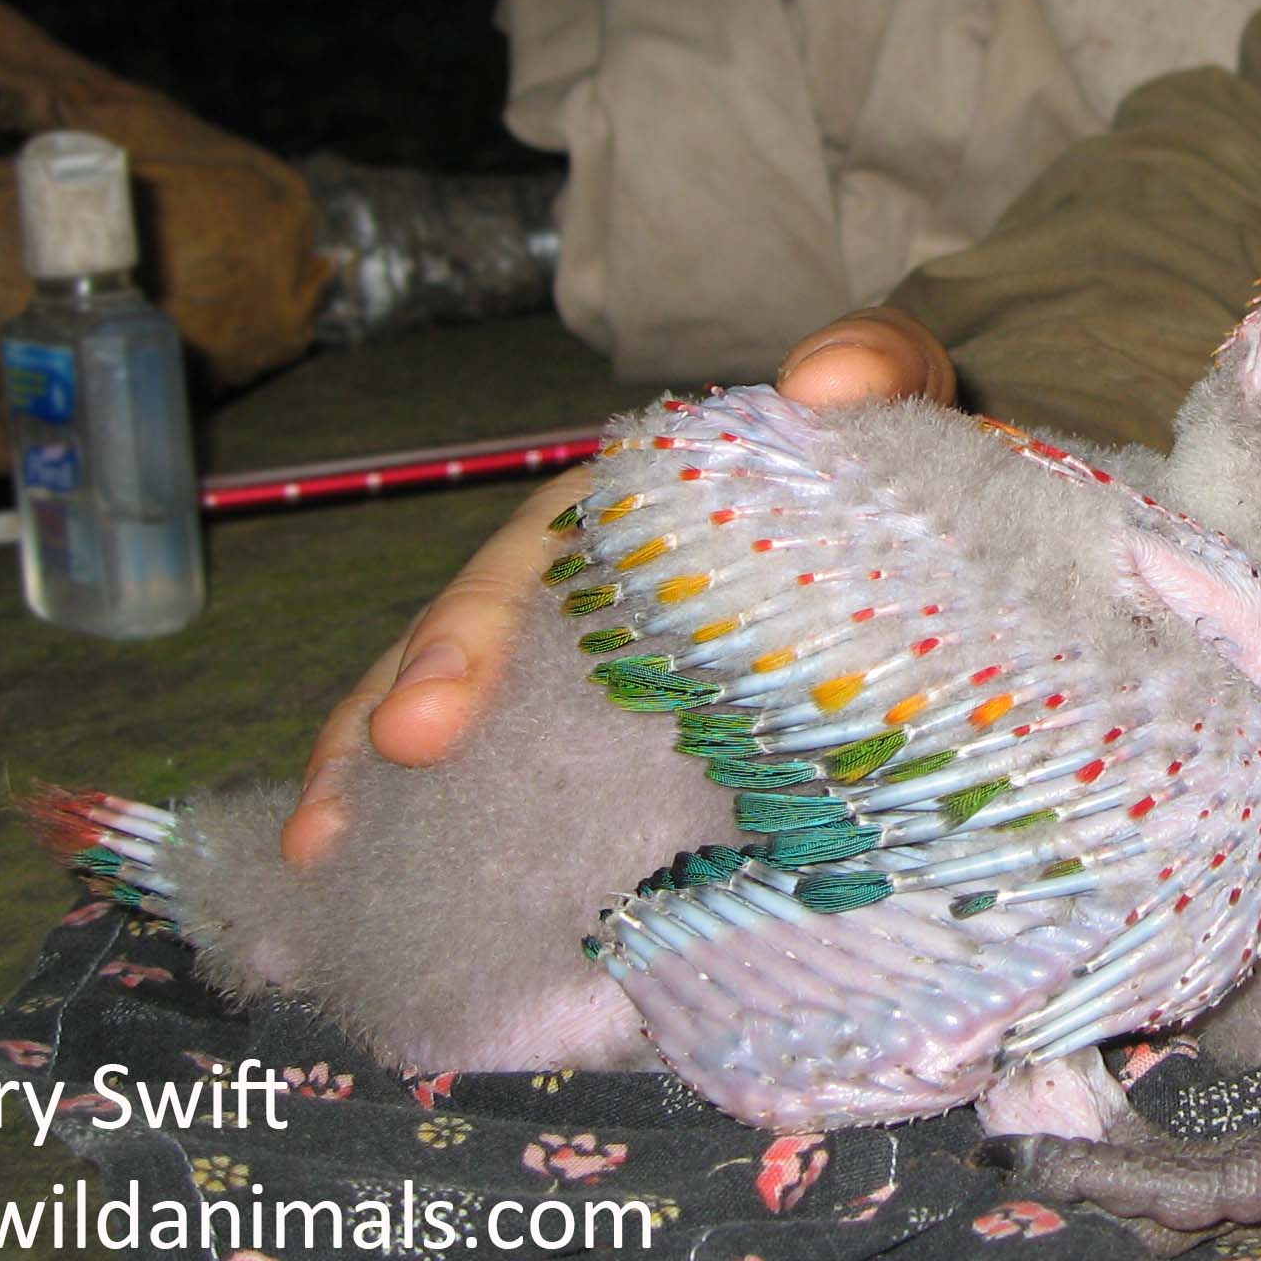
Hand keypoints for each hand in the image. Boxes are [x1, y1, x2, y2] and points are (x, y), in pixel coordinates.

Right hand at [279, 306, 956, 865]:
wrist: (940, 485)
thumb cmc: (887, 430)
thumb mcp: (894, 372)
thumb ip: (873, 358)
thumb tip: (823, 383)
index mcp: (631, 505)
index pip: (530, 566)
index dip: (468, 639)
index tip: (429, 719)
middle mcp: (594, 587)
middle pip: (467, 653)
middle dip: (389, 729)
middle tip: (333, 825)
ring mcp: (606, 668)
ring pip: (474, 721)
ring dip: (387, 792)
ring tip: (321, 868)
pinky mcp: (646, 739)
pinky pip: (542, 780)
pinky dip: (471, 830)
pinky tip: (418, 902)